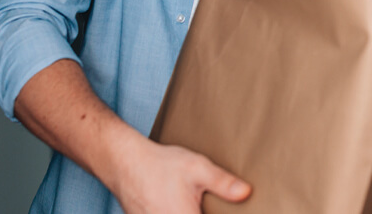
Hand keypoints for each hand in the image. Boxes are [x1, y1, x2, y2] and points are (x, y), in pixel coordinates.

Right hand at [110, 139, 250, 213]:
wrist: (124, 163)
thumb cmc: (160, 165)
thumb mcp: (197, 168)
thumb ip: (223, 183)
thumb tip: (246, 193)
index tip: (223, 210)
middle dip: (203, 211)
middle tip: (200, 199)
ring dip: (189, 211)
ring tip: (188, 200)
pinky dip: (176, 211)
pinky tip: (177, 202)